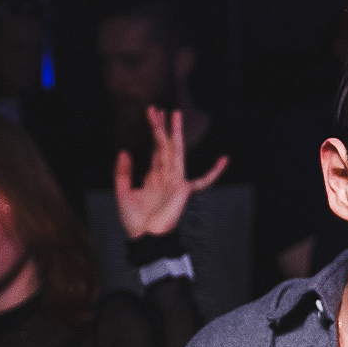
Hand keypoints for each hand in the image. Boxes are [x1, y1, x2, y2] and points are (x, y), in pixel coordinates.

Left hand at [115, 107, 229, 240]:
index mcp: (153, 176)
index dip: (153, 130)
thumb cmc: (135, 220)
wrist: (145, 238)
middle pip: (164, 145)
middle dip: (162, 126)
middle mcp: (166, 175)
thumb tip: (125, 150)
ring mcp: (176, 181)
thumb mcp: (122, 192)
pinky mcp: (184, 190)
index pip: (155, 147)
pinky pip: (203, 181)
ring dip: (174, 133)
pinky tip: (224, 160)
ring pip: (175, 152)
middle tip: (159, 108)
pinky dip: (214, 172)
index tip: (151, 112)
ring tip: (174, 114)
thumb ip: (123, 172)